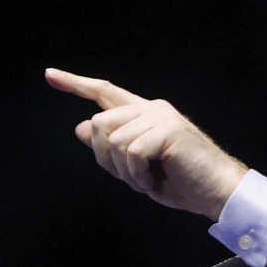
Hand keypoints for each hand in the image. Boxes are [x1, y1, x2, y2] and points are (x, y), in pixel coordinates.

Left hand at [45, 68, 247, 219]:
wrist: (216, 191)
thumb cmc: (182, 182)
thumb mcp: (137, 167)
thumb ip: (111, 147)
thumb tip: (81, 127)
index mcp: (145, 114)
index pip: (105, 92)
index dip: (76, 84)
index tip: (50, 75)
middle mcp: (152, 109)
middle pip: (100, 124)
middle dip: (106, 158)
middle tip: (132, 178)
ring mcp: (161, 117)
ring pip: (114, 141)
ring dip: (126, 172)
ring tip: (148, 180)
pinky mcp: (168, 129)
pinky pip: (131, 153)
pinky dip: (138, 176)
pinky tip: (154, 181)